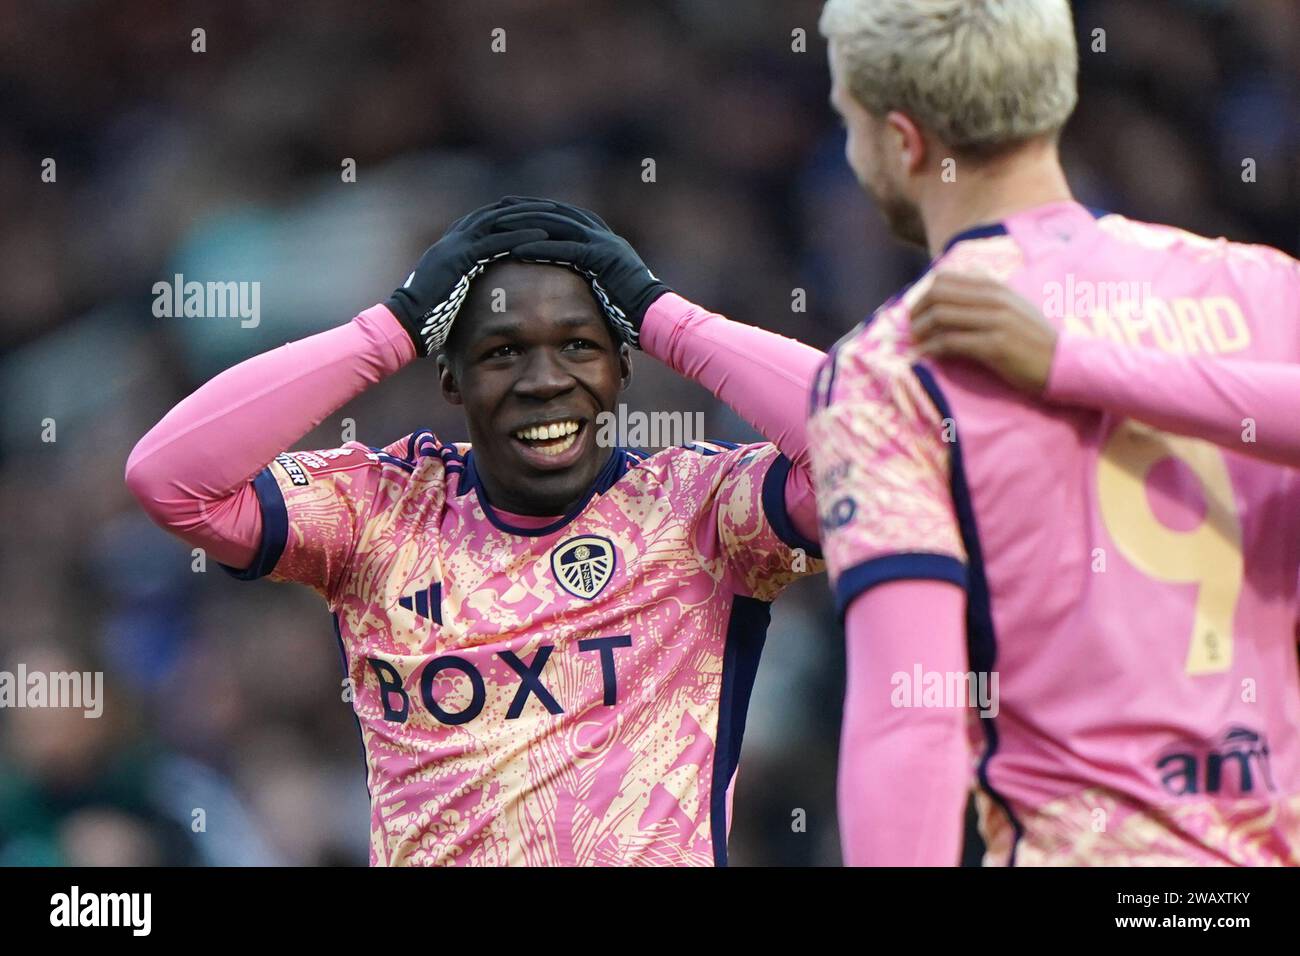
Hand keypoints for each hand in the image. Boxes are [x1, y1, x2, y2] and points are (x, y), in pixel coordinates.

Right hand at [384, 199, 552, 355]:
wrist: (405, 322)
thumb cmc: (427, 317)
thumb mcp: (450, 294)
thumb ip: (466, 285)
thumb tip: (483, 295)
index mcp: (451, 244)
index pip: (486, 220)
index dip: (511, 215)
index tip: (536, 214)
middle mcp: (453, 238)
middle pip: (495, 212)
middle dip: (524, 208)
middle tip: (551, 207)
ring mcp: (455, 245)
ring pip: (498, 220)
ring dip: (527, 217)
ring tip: (554, 216)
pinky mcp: (460, 258)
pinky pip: (496, 241)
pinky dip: (520, 236)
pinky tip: (542, 236)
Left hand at [490, 203, 670, 348]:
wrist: (654, 316)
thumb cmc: (630, 310)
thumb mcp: (606, 286)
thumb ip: (589, 276)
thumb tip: (572, 283)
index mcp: (603, 238)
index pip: (565, 215)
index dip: (538, 209)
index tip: (512, 207)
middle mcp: (602, 235)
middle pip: (558, 213)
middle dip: (527, 209)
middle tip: (500, 206)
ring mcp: (603, 244)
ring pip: (558, 227)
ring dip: (527, 225)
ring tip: (500, 227)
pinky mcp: (601, 259)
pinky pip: (564, 250)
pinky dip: (539, 249)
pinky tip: (516, 252)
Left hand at [910, 271, 1058, 393]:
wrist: (1062, 363)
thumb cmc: (1034, 339)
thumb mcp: (1011, 309)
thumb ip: (984, 299)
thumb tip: (948, 298)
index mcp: (995, 287)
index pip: (945, 279)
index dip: (924, 295)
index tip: (917, 313)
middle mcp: (994, 299)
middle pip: (938, 294)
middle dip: (917, 312)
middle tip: (911, 329)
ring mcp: (995, 321)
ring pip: (941, 316)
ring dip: (920, 331)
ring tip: (916, 343)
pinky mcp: (994, 346)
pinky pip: (951, 342)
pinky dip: (932, 349)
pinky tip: (927, 356)